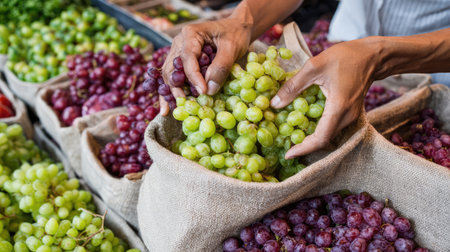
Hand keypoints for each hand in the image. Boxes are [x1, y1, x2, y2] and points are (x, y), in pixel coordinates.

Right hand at [159, 17, 252, 115]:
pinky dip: (172, 91)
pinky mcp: (182, 61)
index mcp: (190, 34)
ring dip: (171, 92)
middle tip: (184, 105)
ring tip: (172, 110)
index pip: (188, 59)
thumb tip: (209, 90)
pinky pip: (174, 77)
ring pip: (169, 74)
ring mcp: (178, 52)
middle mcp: (179, 42)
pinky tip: (168, 107)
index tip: (202, 92)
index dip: (193, 78)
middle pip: (172, 68)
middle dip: (176, 88)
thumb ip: (220, 67)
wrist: (237, 28)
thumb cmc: (235, 34)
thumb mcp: (232, 48)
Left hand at [271, 37, 381, 158]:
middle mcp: (347, 117)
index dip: (304, 148)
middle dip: (305, 145)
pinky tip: (306, 124)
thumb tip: (274, 104)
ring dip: (312, 139)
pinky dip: (320, 130)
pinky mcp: (351, 113)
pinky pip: (334, 127)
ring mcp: (352, 116)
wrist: (373, 55)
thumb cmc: (345, 57)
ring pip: (330, 135)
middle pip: (325, 140)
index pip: (321, 138)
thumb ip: (293, 86)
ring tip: (292, 136)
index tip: (288, 154)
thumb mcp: (314, 66)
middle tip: (285, 144)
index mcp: (338, 107)